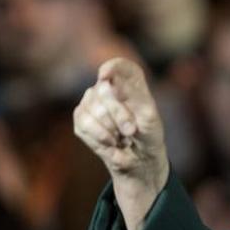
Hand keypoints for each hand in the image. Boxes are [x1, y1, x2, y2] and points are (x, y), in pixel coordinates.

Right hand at [73, 58, 168, 229]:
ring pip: (94, 108)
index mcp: (131, 83)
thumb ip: (133, 95)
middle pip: (105, 90)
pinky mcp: (81, 119)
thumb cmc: (148, 137)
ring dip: (111, 129)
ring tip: (122, 137)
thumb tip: (109, 79)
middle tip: (131, 131)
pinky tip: (110, 141)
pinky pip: (84, 123)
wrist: (140, 162)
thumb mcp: (149, 117)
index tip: (105, 76)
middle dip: (119, 114)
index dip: (112, 68)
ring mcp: (91, 102)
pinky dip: (100, 136)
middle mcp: (108, 88)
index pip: (120, 66)